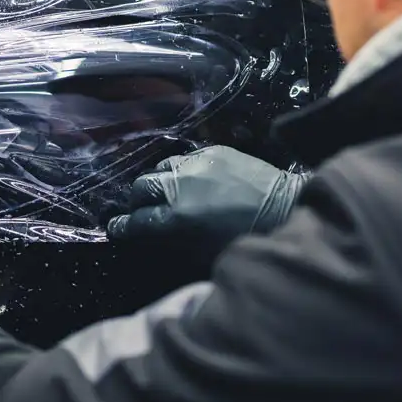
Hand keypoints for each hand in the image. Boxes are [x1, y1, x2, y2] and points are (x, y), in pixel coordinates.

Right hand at [107, 146, 307, 248]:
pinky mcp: (213, 150)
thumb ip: (171, 240)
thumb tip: (151, 233)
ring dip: (160, 182)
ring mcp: (196, 164)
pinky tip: (194, 180)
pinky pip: (186, 158)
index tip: (117, 228)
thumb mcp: (202, 252)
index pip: (136, 220)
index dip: (123, 226)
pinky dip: (183, 170)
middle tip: (145, 210)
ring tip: (169, 192)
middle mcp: (180, 186)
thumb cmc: (244, 240)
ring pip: (161, 168)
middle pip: (141, 188)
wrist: (284, 209)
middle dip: (138, 201)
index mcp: (177, 218)